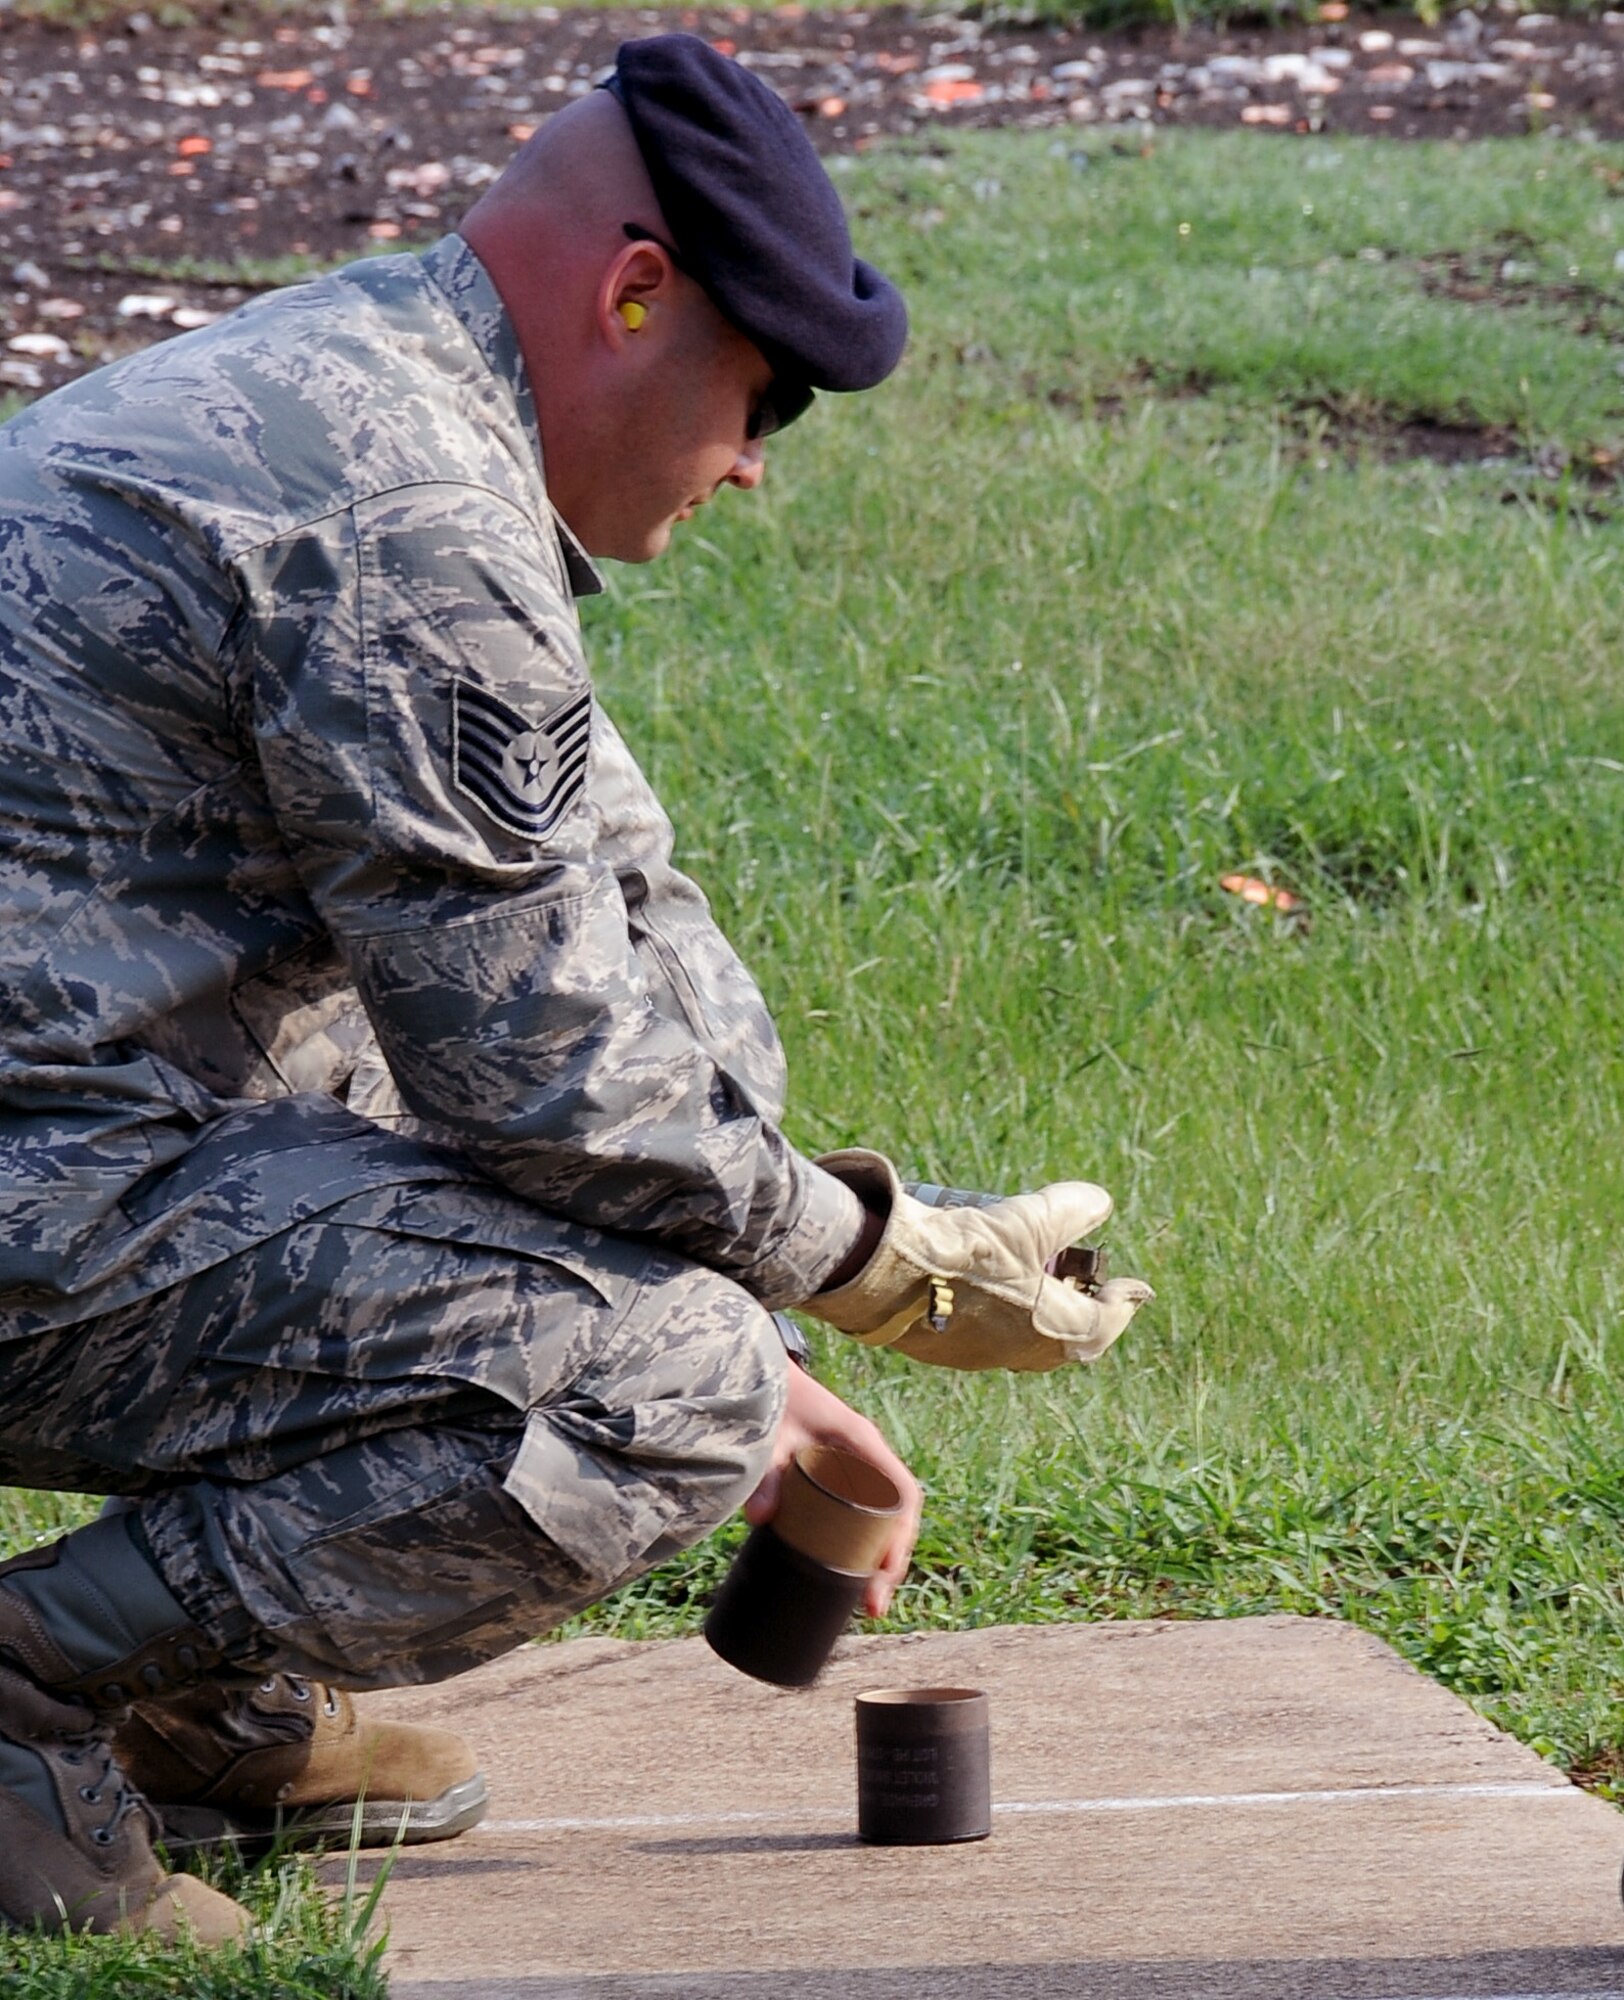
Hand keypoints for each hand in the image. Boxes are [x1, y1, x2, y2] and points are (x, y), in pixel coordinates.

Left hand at [744, 1362, 921, 1618]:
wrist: (759, 1373)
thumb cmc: (771, 1398)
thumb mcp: (770, 1435)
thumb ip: (766, 1472)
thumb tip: (760, 1518)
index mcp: (862, 1443)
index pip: (902, 1493)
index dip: (901, 1535)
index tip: (886, 1570)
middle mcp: (865, 1456)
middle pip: (897, 1515)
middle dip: (892, 1561)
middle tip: (873, 1605)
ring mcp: (853, 1466)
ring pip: (882, 1517)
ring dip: (880, 1557)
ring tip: (866, 1599)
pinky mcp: (834, 1475)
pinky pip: (863, 1511)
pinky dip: (863, 1542)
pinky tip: (851, 1569)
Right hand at [808, 1150, 1152, 1371]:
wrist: (887, 1273)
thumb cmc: (966, 1251)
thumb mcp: (1029, 1218)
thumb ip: (1072, 1210)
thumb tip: (1099, 1202)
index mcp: (1051, 1331)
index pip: (1103, 1324)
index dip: (1123, 1304)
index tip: (1135, 1290)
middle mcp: (1017, 1352)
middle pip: (1064, 1343)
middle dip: (1081, 1317)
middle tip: (1087, 1291)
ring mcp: (976, 1354)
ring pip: (1021, 1343)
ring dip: (1036, 1318)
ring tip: (1036, 1286)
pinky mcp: (941, 1348)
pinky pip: (982, 1337)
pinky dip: (997, 1317)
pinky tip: (986, 1290)